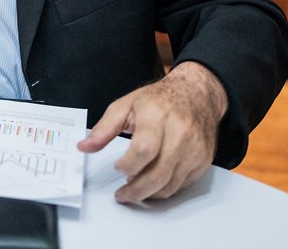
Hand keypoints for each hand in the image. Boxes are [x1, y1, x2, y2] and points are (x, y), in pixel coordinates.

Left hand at [77, 62, 227, 202]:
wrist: (196, 94)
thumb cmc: (158, 100)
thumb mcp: (125, 105)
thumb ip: (104, 129)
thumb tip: (83, 147)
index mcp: (157, 116)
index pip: (143, 150)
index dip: (128, 165)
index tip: (117, 167)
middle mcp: (180, 133)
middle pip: (158, 174)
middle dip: (136, 190)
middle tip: (122, 195)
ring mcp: (195, 148)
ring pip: (171, 184)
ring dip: (150, 193)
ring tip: (135, 188)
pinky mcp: (204, 159)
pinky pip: (183, 184)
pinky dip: (166, 189)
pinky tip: (153, 184)